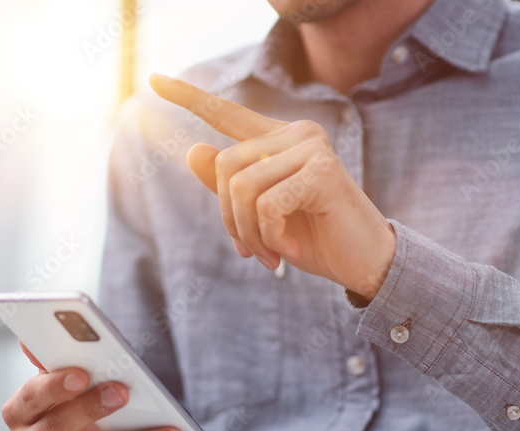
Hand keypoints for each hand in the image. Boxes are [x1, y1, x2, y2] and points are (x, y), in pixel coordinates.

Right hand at [1, 342, 182, 430]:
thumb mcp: (56, 388)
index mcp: (17, 414)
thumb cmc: (64, 410)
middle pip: (57, 429)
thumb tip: (33, 339)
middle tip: (123, 391)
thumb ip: (51, 362)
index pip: (30, 398)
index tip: (83, 372)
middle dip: (91, 409)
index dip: (54, 386)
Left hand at [149, 73, 395, 298]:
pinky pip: (267, 205)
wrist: (365, 262)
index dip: (188, 97)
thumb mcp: (262, 215)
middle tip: (250, 252)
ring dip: (250, 234)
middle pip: (224, 166)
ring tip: (271, 256)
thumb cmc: (315, 236)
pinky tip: (290, 250)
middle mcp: (296, 133)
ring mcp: (311, 148)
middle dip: (229, 219)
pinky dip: (271, 237)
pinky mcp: (322, 171)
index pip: (226, 113)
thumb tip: (192, 150)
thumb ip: (230, 185)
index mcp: (278, 140)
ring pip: (242, 188)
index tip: (153, 78)